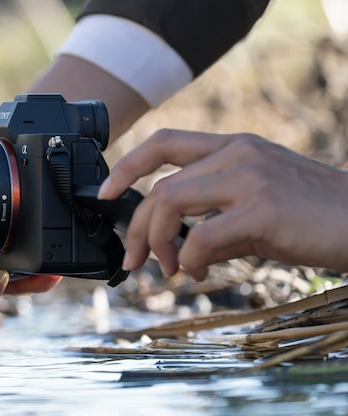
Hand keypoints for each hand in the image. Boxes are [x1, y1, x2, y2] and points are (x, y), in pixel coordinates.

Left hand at [98, 129, 347, 280]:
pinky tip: (197, 272)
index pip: (164, 142)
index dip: (125, 165)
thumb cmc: (313, 216)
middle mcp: (238, 154)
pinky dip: (189, 260)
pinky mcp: (262, 209)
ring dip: (156, 242)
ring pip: (168, 203)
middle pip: (159, 186)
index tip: (104, 194)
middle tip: (134, 259)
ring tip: (167, 267)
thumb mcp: (257, 204)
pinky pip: (200, 236)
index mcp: (234, 147)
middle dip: (136, 228)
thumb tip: (175, 248)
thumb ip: (213, 216)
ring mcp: (250, 178)